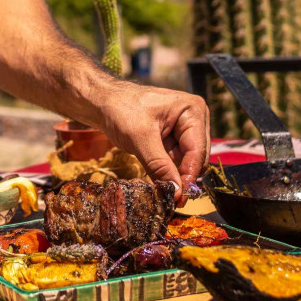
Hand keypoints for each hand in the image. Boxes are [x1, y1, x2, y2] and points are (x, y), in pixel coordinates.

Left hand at [90, 81, 209, 201]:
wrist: (102, 102)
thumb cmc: (121, 110)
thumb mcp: (139, 138)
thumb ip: (159, 165)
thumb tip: (176, 192)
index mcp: (192, 110)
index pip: (197, 150)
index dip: (189, 175)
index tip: (180, 198)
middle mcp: (194, 119)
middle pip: (196, 157)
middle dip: (182, 177)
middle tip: (169, 198)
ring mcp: (184, 129)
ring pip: (186, 162)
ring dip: (173, 175)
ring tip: (161, 190)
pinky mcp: (173, 139)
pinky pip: (175, 160)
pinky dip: (166, 171)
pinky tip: (157, 179)